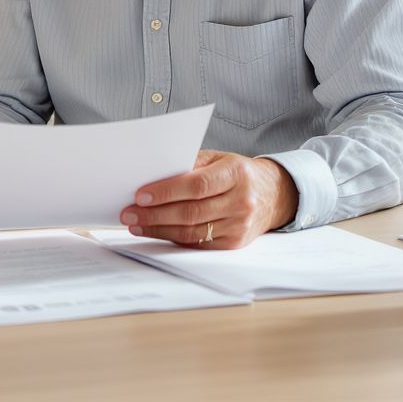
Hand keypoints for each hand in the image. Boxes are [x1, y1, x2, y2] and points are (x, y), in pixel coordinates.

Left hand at [120, 150, 298, 248]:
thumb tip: (153, 174)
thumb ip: (190, 164)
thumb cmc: (237, 173)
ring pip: (192, 231)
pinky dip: (173, 238)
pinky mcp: (234, 243)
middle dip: (154, 214)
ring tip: (136, 224)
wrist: (273, 194)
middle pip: (191, 211)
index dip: (167, 191)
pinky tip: (156, 232)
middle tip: (129, 213)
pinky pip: (198, 244)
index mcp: (236, 174)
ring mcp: (239, 225)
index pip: (197, 185)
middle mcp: (241, 201)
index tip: (140, 195)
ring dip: (159, 229)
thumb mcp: (218, 159)